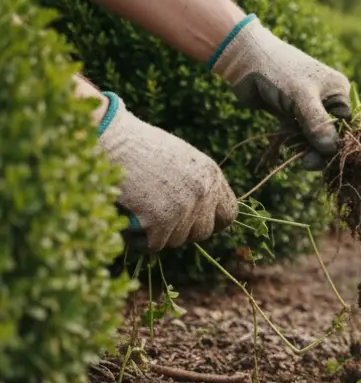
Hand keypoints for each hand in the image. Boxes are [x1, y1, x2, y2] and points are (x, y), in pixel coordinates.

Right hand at [96, 92, 238, 251]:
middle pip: (202, 233)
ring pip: (176, 240)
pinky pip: (154, 244)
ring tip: (138, 208)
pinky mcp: (161, 220)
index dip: (211, 222)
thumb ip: (195, 185)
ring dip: (156, 232)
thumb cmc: (137, 147)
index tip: (195, 224)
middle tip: (157, 216)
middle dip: (181, 230)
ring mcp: (184, 207)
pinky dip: (139, 238)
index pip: (229, 214)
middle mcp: (204, 192)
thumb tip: (201, 216)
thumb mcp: (180, 160)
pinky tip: (128, 217)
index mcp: (211, 175)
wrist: (108, 138)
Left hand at [210, 15, 351, 170]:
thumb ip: (318, 124)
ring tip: (299, 158)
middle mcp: (327, 100)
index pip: (346, 124)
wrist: (244, 60)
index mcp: (338, 91)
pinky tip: (288, 147)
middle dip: (321, 149)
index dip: (339, 143)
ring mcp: (308, 107)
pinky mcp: (291, 114)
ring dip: (306, 148)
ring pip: (313, 136)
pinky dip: (294, 143)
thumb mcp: (302, 97)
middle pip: (331, 133)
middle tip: (307, 165)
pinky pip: (298, 135)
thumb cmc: (279, 72)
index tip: (326, 158)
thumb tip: (332, 150)